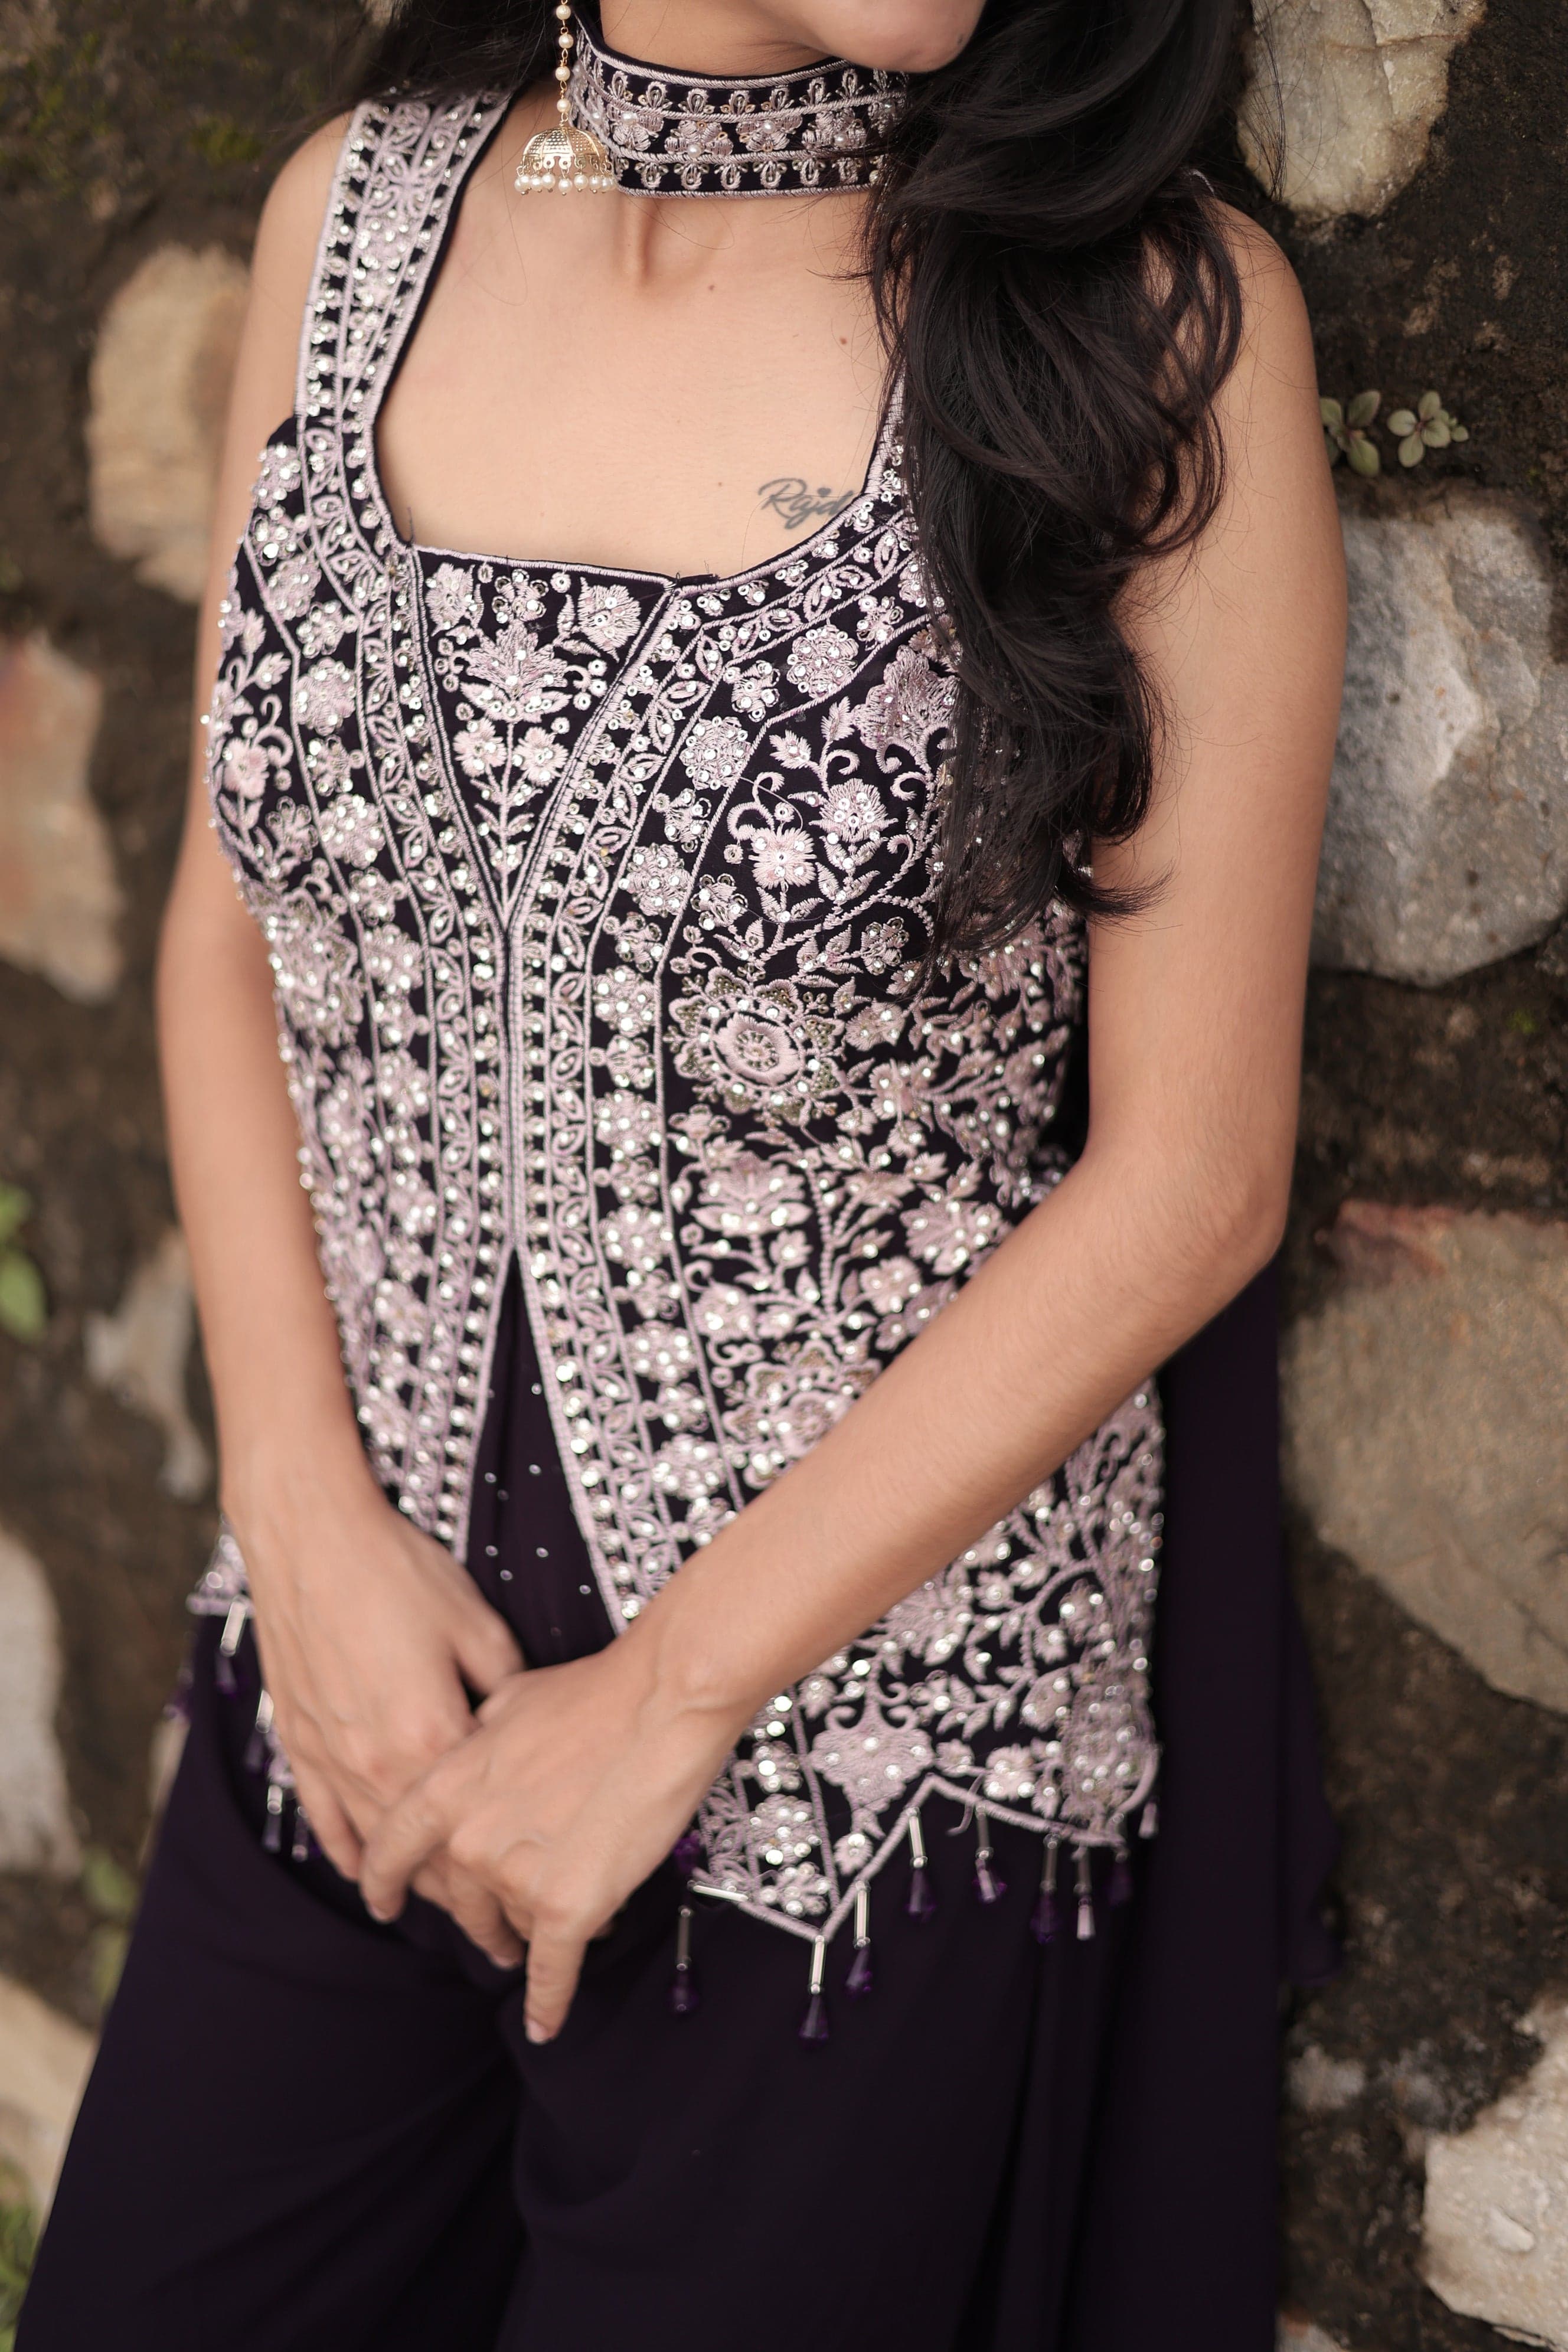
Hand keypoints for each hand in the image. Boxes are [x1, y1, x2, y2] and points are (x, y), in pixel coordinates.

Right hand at [232, 1469, 526, 1966]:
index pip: (477, 1841)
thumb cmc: (401, 1575)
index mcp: (432, 1741)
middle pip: (428, 1863)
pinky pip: (325, 1819)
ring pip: (377, 1850)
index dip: (510, 1889)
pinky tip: (368, 1878)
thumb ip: (507, 1695)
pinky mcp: (301, 1742)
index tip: (540, 1922)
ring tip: (448, 1921)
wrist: (311, 1541)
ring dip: (413, 1891)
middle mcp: (376, 1766)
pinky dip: (350, 1853)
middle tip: (503, 1945)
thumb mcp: (478, 1628)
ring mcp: (332, 1759)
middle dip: (469, 1911)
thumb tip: (529, 1735)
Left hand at [357, 1635, 745, 2042]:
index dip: (383, 1882)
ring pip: (515, 1925)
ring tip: (558, 1925)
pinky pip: (552, 1970)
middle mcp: (469, 1839)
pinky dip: (550, 2001)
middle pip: (461, 1902)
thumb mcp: (512, 1699)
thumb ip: (481, 1735)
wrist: (661, 1704)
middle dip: (480, 1921)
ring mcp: (514, 1878)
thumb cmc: (598, 1693)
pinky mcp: (566, 1908)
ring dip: (534, 1931)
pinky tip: (546, 2021)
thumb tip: (478, 1741)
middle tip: (496, 1934)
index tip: (382, 1903)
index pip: (392, 1849)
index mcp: (448, 1786)